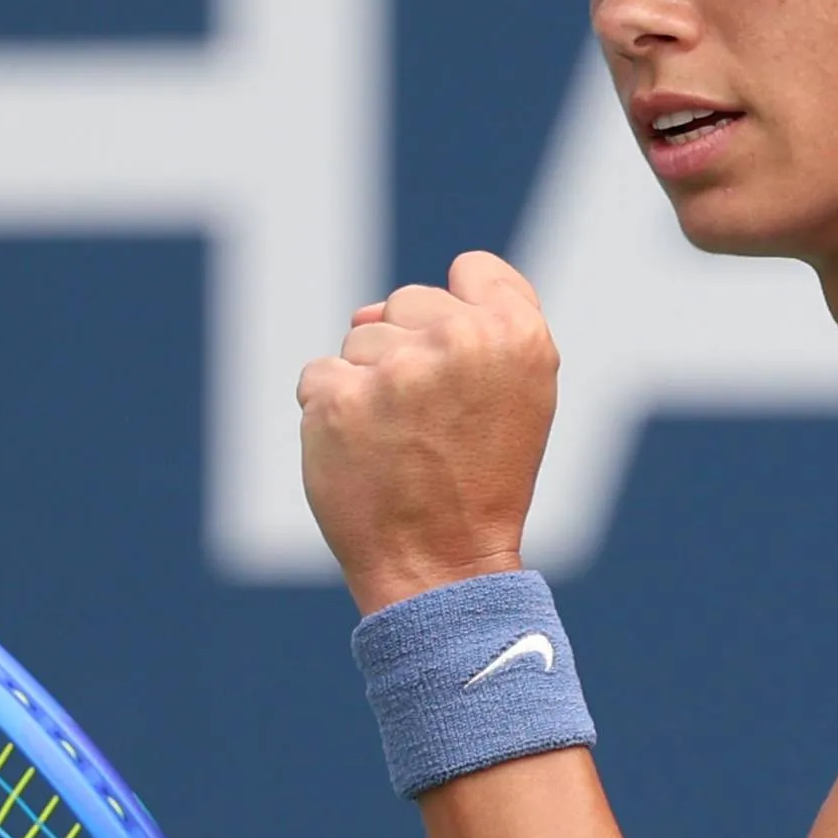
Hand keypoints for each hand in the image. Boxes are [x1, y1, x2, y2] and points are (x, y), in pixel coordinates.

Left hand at [295, 250, 559, 616]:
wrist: (443, 567)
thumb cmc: (482, 480)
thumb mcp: (520, 394)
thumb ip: (481, 325)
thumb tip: (367, 308)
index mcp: (519, 334)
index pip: (473, 270)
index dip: (460, 315)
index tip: (464, 372)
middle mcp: (461, 340)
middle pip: (405, 302)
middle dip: (407, 353)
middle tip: (431, 425)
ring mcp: (397, 368)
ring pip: (358, 341)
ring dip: (368, 387)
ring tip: (399, 445)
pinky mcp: (340, 399)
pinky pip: (317, 377)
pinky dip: (329, 414)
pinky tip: (361, 454)